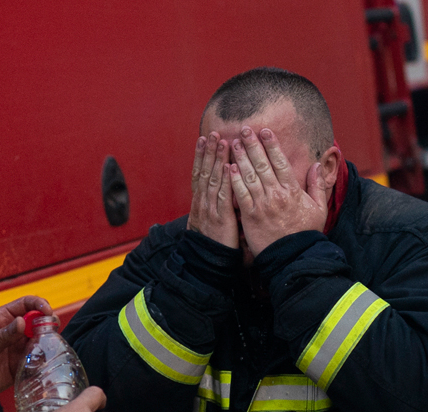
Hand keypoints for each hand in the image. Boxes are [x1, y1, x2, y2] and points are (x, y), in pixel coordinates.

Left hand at [0, 296, 51, 392]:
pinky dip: (46, 354)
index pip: (25, 304)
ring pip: (42, 336)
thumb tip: (22, 321)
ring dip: (48, 338)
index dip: (38, 304)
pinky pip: (40, 354)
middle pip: (38, 318)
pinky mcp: (25, 360)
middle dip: (48, 320)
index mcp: (3, 318)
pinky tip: (43, 356)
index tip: (47, 310)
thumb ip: (3, 334)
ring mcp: (20, 344)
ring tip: (47, 343)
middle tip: (51, 328)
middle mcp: (15, 330)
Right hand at [188, 133, 238, 248]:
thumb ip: (217, 205)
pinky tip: (228, 166)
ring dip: (216, 159)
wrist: (207, 263)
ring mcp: (210, 209)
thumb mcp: (212, 221)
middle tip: (212, 132)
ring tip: (221, 141)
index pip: (200, 173)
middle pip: (204, 171)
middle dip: (208, 151)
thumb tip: (224, 192)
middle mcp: (203, 202)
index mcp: (201, 202)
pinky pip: (222, 196)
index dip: (202, 156)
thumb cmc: (214, 243)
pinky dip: (225, 180)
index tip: (204, 138)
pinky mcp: (220, 218)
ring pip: (212, 179)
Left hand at [230, 127, 327, 256]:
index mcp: (293, 191)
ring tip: (234, 143)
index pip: (280, 162)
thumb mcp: (319, 208)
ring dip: (241, 157)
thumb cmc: (306, 233)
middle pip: (262, 164)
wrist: (293, 256)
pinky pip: (240, 194)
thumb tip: (316, 165)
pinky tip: (229, 167)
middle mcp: (276, 194)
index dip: (271, 145)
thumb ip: (317, 186)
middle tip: (244, 129)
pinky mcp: (250, 216)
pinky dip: (234, 180)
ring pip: (249, 176)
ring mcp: (262, 205)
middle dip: (253, 145)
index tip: (264, 131)